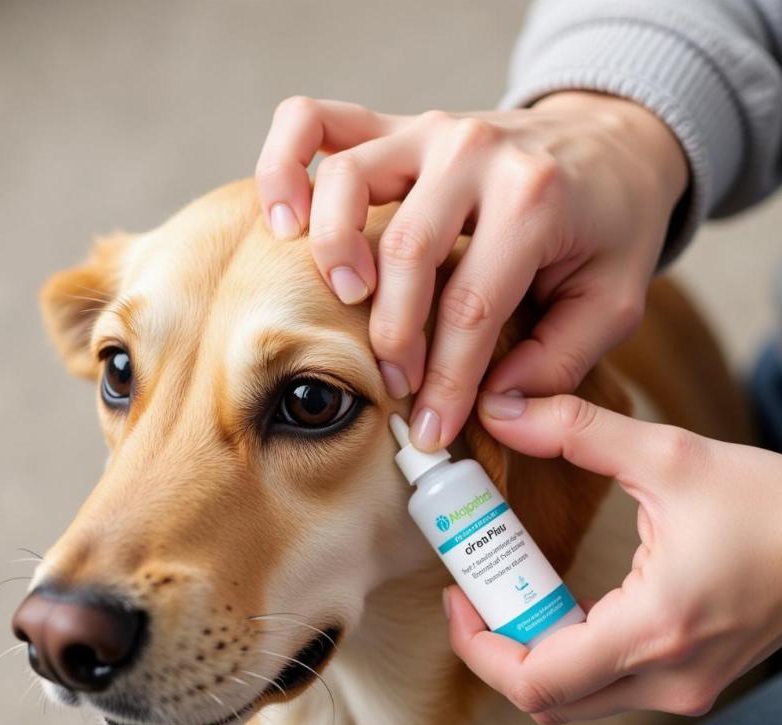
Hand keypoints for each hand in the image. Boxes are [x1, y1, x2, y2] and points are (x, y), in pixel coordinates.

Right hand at [255, 93, 687, 449]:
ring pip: (345, 181)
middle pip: (406, 252)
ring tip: (344, 298)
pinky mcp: (395, 124)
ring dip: (330, 248)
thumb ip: (558, 360)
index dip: (447, 382)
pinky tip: (286, 219)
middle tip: (399, 385)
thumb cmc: (609, 225)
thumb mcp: (612, 301)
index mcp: (535, 198)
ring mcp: (427, 130)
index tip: (431, 430)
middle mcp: (474, 153)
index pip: (471, 309)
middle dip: (394, 336)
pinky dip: (283, 165)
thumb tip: (492, 408)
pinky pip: (313, 123)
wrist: (609, 143)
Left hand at [446, 392, 781, 723]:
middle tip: (476, 587)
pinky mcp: (687, 677)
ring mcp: (681, 686)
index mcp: (654, 630)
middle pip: (546, 697)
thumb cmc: (769, 505)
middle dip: (495, 645)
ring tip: (510, 589)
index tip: (456, 595)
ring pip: (573, 698)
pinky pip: (604, 685)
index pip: (536, 679)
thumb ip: (577, 431)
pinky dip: (564, 651)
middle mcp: (666, 676)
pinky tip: (555, 600)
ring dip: (528, 648)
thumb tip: (503, 411)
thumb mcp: (669, 455)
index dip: (478, 646)